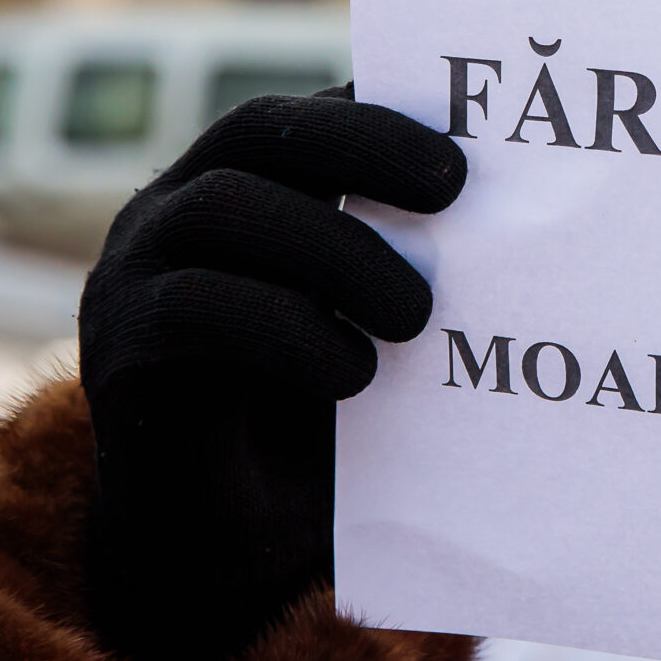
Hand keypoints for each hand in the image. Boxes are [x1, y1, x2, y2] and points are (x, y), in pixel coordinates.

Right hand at [79, 88, 464, 660]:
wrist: (226, 550)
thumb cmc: (326, 420)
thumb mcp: (381, 328)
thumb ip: (424, 267)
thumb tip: (539, 222)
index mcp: (246, 186)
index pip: (309, 110)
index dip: (382, 110)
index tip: (468, 136)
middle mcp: (178, 209)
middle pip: (258, 131)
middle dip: (362, 146)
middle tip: (453, 189)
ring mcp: (135, 274)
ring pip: (225, 210)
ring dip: (335, 252)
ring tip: (415, 315)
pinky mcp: (120, 355)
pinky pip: (195, 310)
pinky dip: (288, 332)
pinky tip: (352, 373)